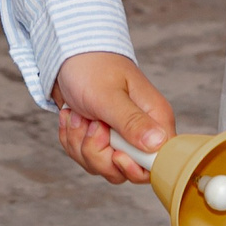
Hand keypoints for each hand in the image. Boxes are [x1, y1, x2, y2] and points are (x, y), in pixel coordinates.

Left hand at [51, 50, 175, 183]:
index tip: (115, 153)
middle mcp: (140, 132)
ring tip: (78, 114)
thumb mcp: (109, 96)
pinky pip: (86, 157)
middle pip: (124, 171)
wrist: (67, 55)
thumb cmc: (92, 67)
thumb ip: (132, 122)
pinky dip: (72, 140)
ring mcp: (118, 137)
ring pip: (102, 165)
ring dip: (80, 143)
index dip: (135, 167)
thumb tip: (158, 146)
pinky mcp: (99, 138)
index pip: (157, 163)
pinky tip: (71, 116)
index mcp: (154, 119)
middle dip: (98, 153)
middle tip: (91, 124)